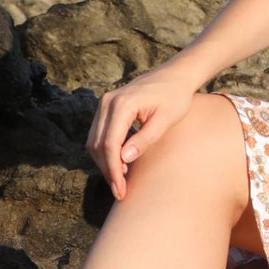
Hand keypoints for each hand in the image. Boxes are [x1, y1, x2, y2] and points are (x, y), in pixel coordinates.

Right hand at [87, 62, 200, 200]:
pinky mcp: (106, 107)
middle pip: (98, 145)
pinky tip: (121, 165)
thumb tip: (124, 159)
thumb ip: (145, 139)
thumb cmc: (175, 98)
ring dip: (105, 163)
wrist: (174, 76)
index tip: (121, 190)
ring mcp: (104, 103)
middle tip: (121, 191)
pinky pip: (98, 135)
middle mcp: (108, 102)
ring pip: (94, 142)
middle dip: (108, 171)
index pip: (110, 144)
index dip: (114, 170)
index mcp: (123, 104)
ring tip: (122, 181)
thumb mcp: (166, 120)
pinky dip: (105, 152)